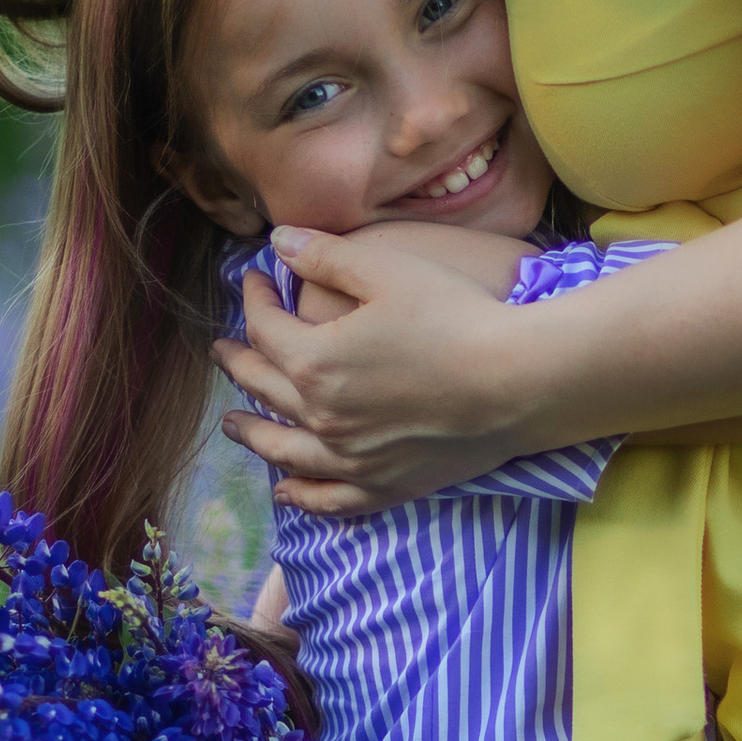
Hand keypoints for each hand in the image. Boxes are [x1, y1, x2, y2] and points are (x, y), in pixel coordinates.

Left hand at [212, 230, 529, 515]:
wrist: (517, 383)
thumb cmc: (456, 317)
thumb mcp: (387, 271)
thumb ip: (326, 257)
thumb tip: (280, 241)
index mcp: (313, 360)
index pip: (265, 325)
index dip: (254, 297)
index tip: (256, 279)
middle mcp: (320, 416)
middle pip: (263, 387)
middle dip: (239, 362)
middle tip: (224, 349)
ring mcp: (349, 459)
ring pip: (282, 450)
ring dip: (252, 434)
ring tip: (233, 424)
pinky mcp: (383, 486)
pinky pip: (329, 499)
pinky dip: (302, 496)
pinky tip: (286, 491)